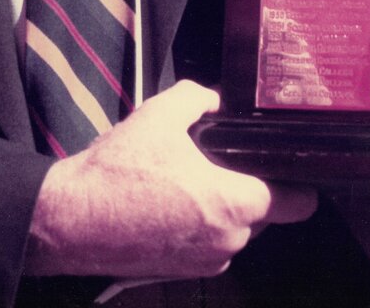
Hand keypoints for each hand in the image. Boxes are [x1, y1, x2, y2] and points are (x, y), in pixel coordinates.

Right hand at [25, 80, 316, 278]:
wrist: (70, 220)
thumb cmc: (117, 173)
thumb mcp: (162, 114)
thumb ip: (201, 98)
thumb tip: (217, 98)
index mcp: (234, 204)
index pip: (297, 201)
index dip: (299, 180)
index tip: (290, 165)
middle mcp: (228, 241)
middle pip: (263, 212)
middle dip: (248, 186)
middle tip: (220, 160)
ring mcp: (204, 262)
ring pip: (233, 228)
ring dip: (220, 206)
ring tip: (185, 178)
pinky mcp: (180, 271)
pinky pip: (207, 242)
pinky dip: (196, 223)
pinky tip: (167, 199)